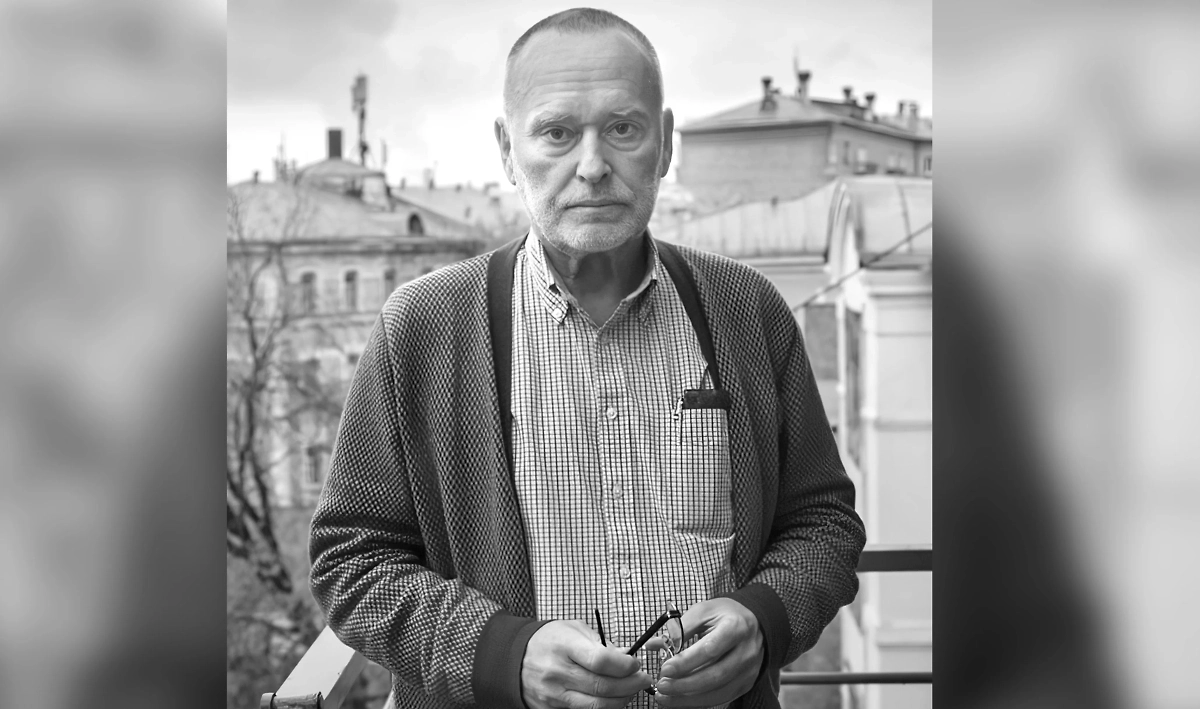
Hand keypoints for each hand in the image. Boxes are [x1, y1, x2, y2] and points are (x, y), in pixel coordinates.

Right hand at [521, 619, 653, 708]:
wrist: (514, 658)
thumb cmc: (547, 641)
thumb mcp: (572, 630)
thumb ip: (601, 643)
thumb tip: (627, 657)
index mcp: (563, 646)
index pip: (600, 661)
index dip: (624, 665)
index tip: (635, 663)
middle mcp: (556, 673)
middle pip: (602, 687)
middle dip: (630, 685)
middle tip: (643, 679)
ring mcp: (553, 695)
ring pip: (596, 707)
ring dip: (621, 700)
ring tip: (630, 690)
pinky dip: (603, 707)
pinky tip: (612, 698)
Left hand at [650, 598, 763, 706]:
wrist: (755, 623)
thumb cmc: (726, 615)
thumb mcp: (704, 611)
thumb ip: (679, 628)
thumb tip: (653, 645)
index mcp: (736, 627)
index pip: (710, 649)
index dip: (686, 661)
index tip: (665, 668)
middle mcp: (746, 651)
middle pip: (715, 675)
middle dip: (685, 685)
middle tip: (661, 685)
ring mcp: (748, 670)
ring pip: (718, 692)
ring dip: (688, 698)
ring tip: (664, 697)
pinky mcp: (745, 683)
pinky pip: (721, 698)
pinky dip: (698, 701)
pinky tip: (679, 700)